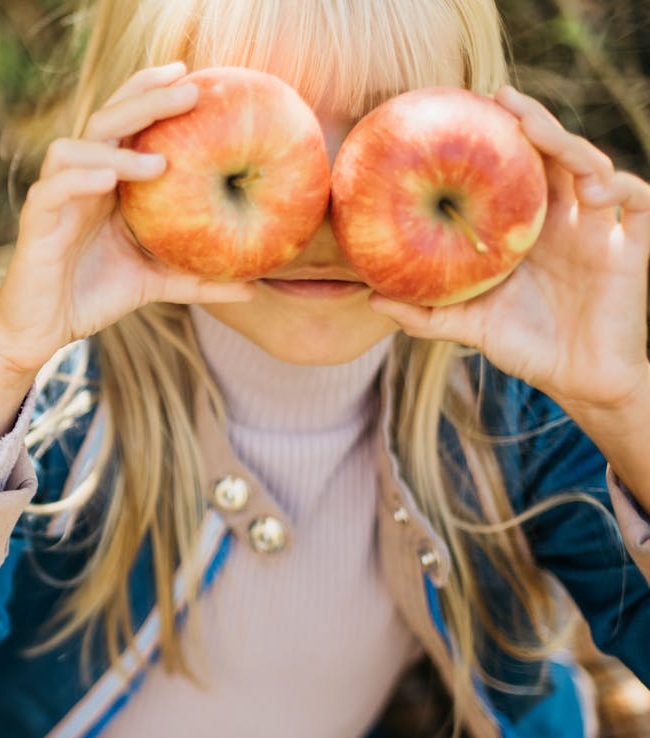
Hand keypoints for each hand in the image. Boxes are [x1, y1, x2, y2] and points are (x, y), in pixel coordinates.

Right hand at [0, 61, 256, 379]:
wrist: (44, 330)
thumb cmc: (94, 296)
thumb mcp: (154, 283)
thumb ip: (197, 279)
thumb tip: (254, 288)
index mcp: (106, 182)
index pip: (124, 121)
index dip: (149, 90)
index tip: (190, 74)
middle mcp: (79, 180)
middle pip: (106, 120)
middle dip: (145, 99)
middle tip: (189, 90)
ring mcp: (55, 198)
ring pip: (72, 147)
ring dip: (116, 149)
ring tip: (160, 163)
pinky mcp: (35, 224)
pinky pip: (52, 190)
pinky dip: (79, 179)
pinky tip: (108, 182)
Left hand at [369, 86, 649, 414]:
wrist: (577, 381)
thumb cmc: (524, 346)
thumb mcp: (467, 326)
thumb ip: (424, 313)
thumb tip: (371, 298)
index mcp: (526, 227)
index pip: (515, 168)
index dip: (499, 136)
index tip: (465, 108)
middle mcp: (563, 219)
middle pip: (554, 154)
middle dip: (532, 121)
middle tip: (500, 98)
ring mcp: (599, 229)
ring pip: (593, 167)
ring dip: (569, 144)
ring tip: (537, 132)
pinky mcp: (632, 247)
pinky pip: (639, 202)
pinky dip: (622, 187)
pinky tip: (598, 188)